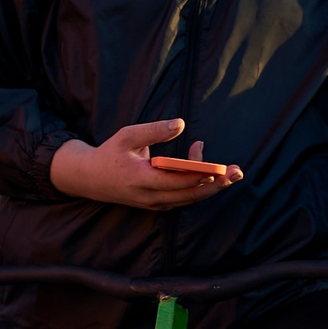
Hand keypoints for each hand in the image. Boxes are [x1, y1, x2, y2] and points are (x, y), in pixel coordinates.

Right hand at [50, 118, 242, 208]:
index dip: (198, 175)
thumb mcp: (127, 135)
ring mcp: (154, 203)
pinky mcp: (157, 204)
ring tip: (233, 174)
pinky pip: (183, 198)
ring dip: (212, 187)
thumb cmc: (110, 153)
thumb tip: (181, 123)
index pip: (175, 181)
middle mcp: (149, 196)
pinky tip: (210, 170)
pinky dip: (198, 186)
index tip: (217, 166)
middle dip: (215, 184)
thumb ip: (154, 130)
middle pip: (188, 195)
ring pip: (188, 199)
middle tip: (237, 172)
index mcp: (140, 178)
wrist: (90, 179)